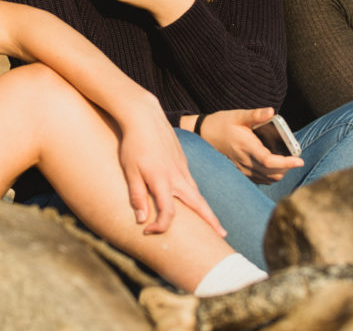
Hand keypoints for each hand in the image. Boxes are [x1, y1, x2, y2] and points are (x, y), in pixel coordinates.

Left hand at [115, 102, 225, 236]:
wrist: (145, 116)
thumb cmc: (134, 144)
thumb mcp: (130, 170)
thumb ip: (137, 195)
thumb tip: (141, 220)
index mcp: (163, 180)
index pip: (168, 212)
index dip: (160, 226)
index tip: (148, 231)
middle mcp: (177, 176)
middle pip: (198, 203)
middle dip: (211, 221)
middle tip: (222, 236)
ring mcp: (182, 168)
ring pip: (197, 193)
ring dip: (207, 210)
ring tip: (214, 224)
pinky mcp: (182, 161)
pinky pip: (192, 183)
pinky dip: (198, 197)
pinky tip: (196, 202)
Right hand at [200, 108, 304, 184]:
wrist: (202, 135)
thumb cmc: (221, 123)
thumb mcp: (238, 115)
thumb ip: (256, 114)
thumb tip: (272, 111)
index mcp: (246, 146)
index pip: (269, 161)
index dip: (286, 163)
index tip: (299, 160)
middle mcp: (245, 161)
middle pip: (272, 173)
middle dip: (287, 168)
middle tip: (294, 157)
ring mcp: (242, 169)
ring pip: (267, 178)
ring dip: (279, 173)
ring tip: (286, 162)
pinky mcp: (240, 172)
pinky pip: (259, 179)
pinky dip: (270, 175)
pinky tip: (273, 166)